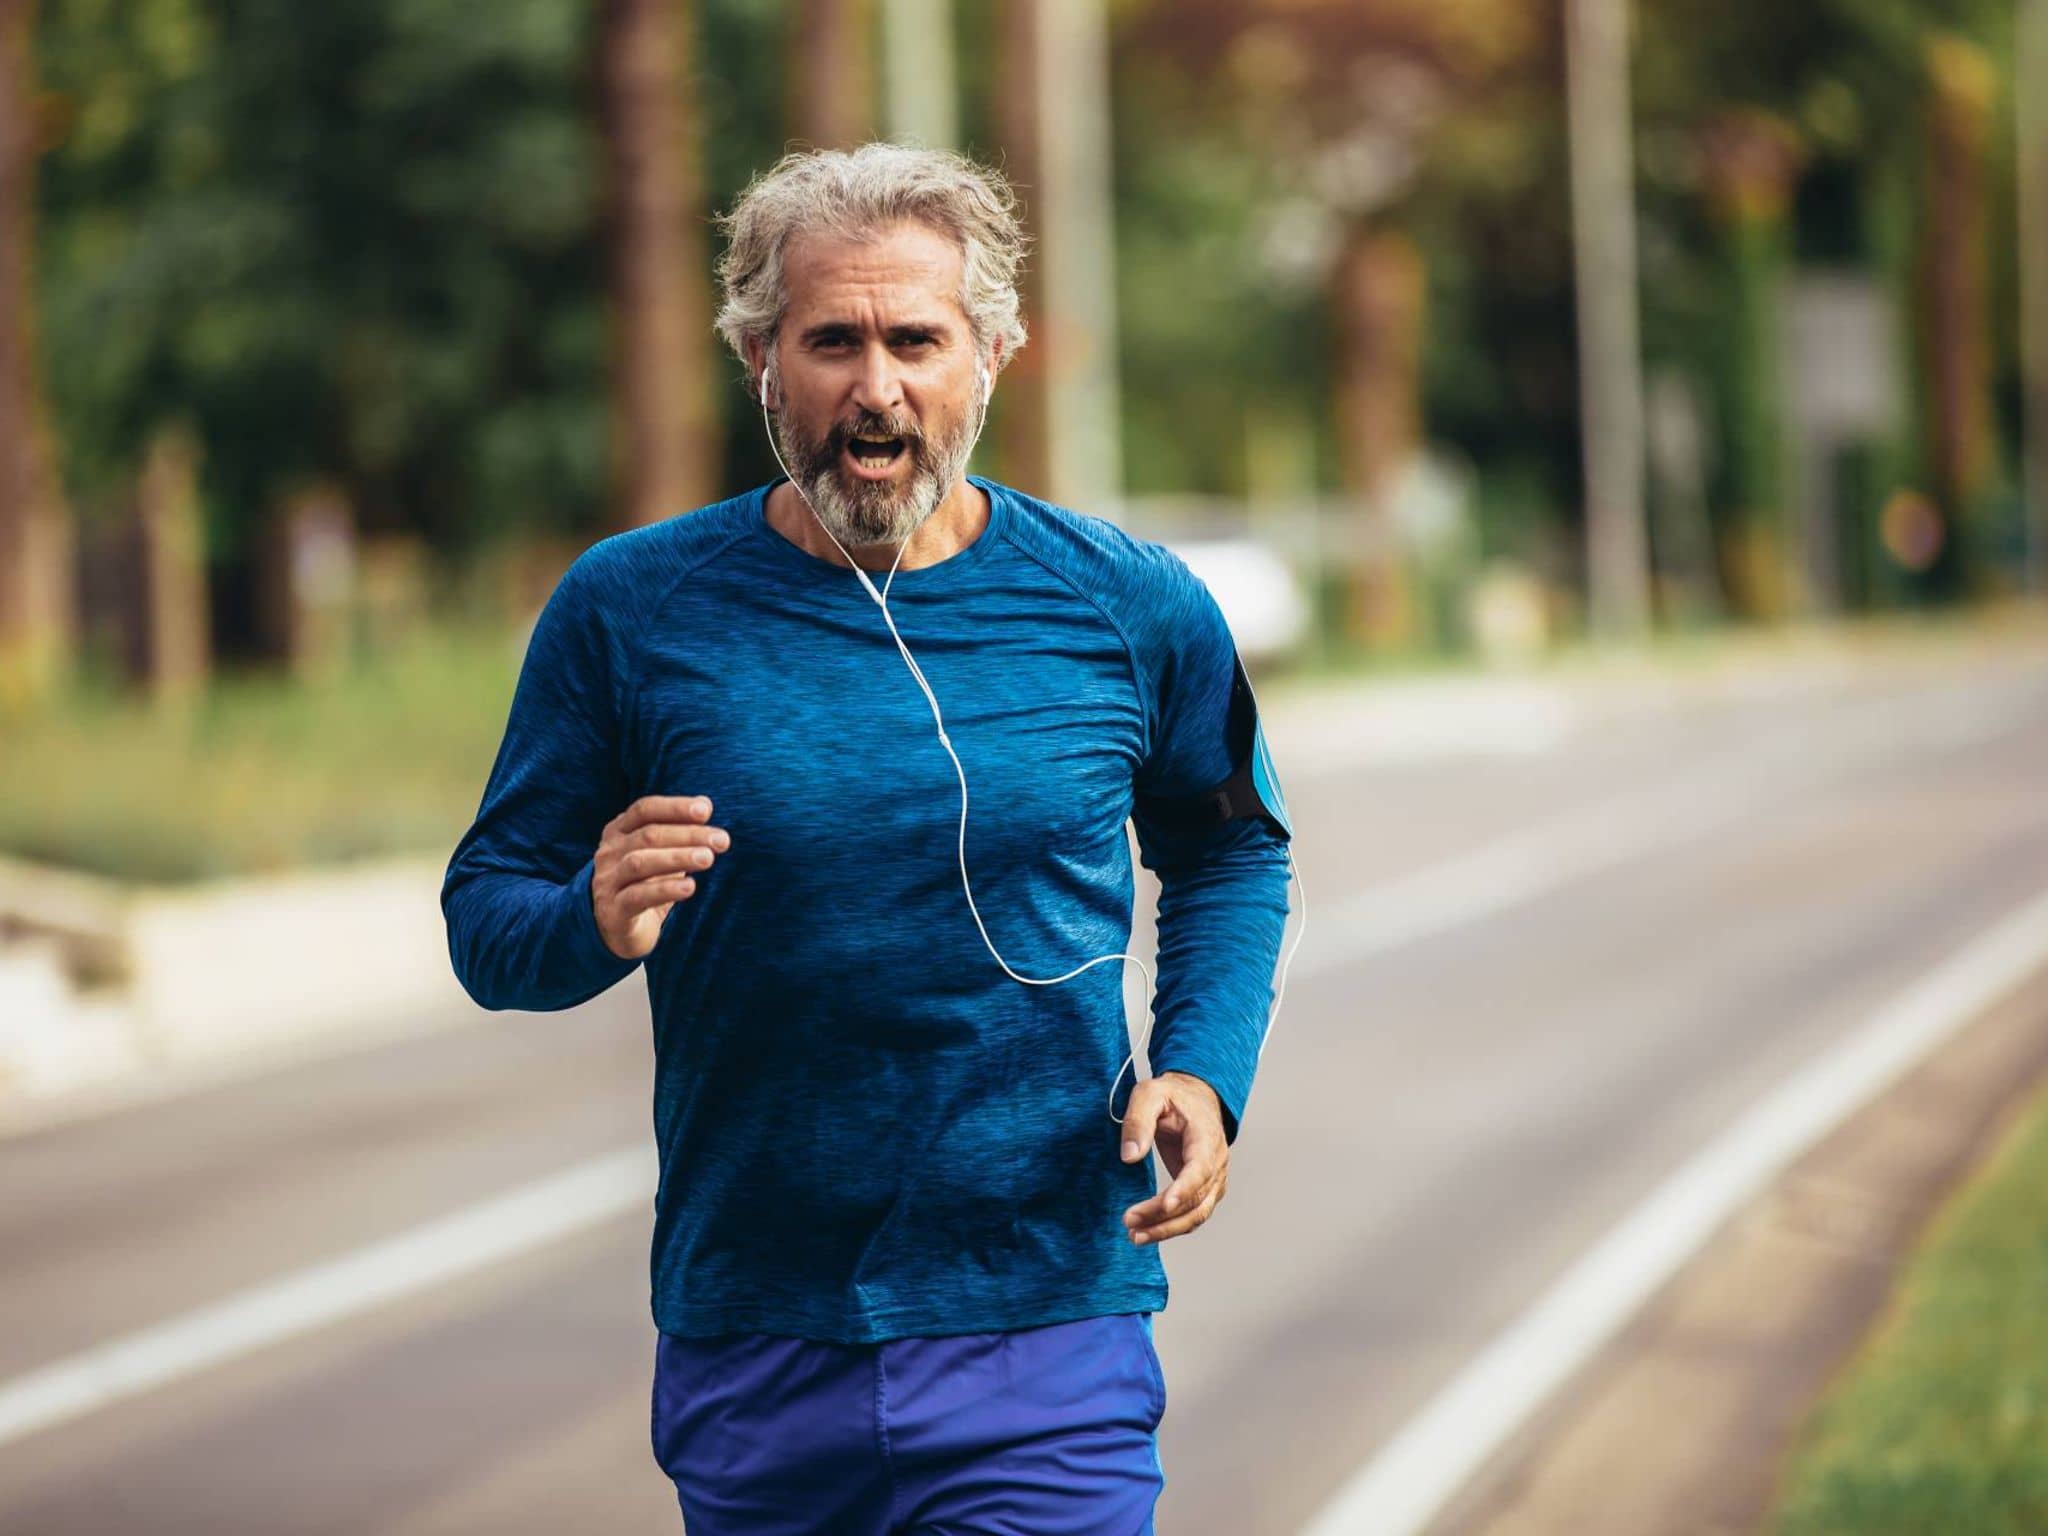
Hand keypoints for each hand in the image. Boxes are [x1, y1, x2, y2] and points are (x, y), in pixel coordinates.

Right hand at [592, 795, 730, 959]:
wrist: (620, 929)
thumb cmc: (646, 883)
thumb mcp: (662, 853)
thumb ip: (679, 829)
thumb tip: (705, 803)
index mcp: (618, 832)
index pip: (645, 810)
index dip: (675, 807)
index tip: (706, 810)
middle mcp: (609, 853)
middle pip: (648, 835)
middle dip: (688, 834)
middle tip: (721, 840)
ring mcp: (608, 882)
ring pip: (640, 862)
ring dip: (677, 858)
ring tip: (708, 858)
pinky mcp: (613, 911)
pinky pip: (638, 896)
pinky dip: (665, 889)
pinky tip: (689, 887)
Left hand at [1119, 1071, 1228, 1245]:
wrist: (1194, 1098)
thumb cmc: (1172, 1095)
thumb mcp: (1149, 1093)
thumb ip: (1138, 1121)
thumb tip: (1129, 1156)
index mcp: (1207, 1137)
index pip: (1200, 1169)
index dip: (1184, 1189)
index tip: (1164, 1205)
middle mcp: (1216, 1162)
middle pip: (1197, 1200)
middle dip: (1164, 1217)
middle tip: (1130, 1223)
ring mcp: (1214, 1179)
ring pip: (1197, 1214)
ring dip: (1167, 1229)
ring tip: (1135, 1236)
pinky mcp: (1204, 1189)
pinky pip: (1193, 1214)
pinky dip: (1172, 1227)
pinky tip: (1147, 1232)